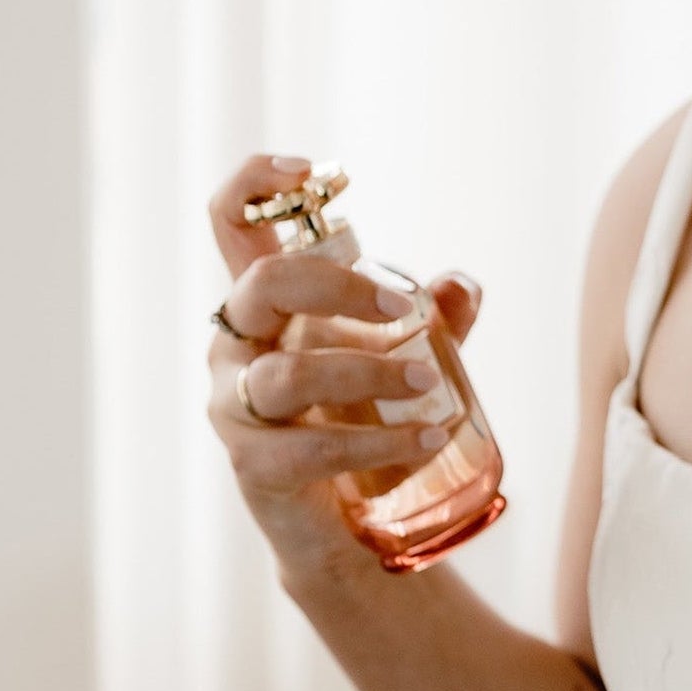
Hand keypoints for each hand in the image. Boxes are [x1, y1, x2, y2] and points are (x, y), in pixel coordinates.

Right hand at [206, 153, 483, 577]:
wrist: (344, 521)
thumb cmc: (363, 415)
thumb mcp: (405, 354)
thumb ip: (436, 317)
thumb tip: (462, 284)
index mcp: (262, 303)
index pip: (229, 222)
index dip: (254, 182)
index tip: (310, 169)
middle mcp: (234, 344)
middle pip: (264, 285)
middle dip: (340, 288)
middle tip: (406, 311)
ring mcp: (233, 406)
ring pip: (289, 376)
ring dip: (370, 374)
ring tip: (433, 385)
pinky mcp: (254, 466)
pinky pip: (312, 447)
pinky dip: (380, 441)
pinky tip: (428, 439)